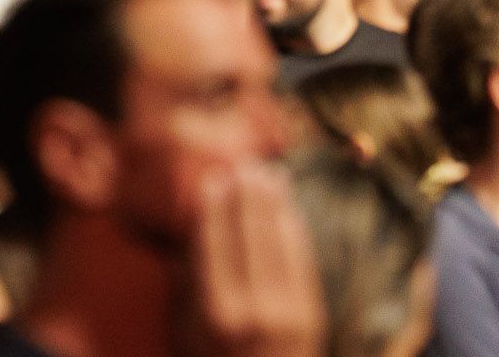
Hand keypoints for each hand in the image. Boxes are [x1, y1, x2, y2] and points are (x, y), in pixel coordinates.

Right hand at [191, 160, 323, 356]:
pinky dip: (295, 229)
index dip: (215, 207)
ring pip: (280, 241)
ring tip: (269, 174)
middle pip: (250, 235)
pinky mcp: (311, 315)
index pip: (215, 244)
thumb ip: (191, 287)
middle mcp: (253, 308)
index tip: (214, 179)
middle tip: (245, 164)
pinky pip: (302, 260)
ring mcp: (287, 312)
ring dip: (275, 203)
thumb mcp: (187, 335)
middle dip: (248, 195)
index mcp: (216, 313)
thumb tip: (196, 234)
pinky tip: (289, 209)